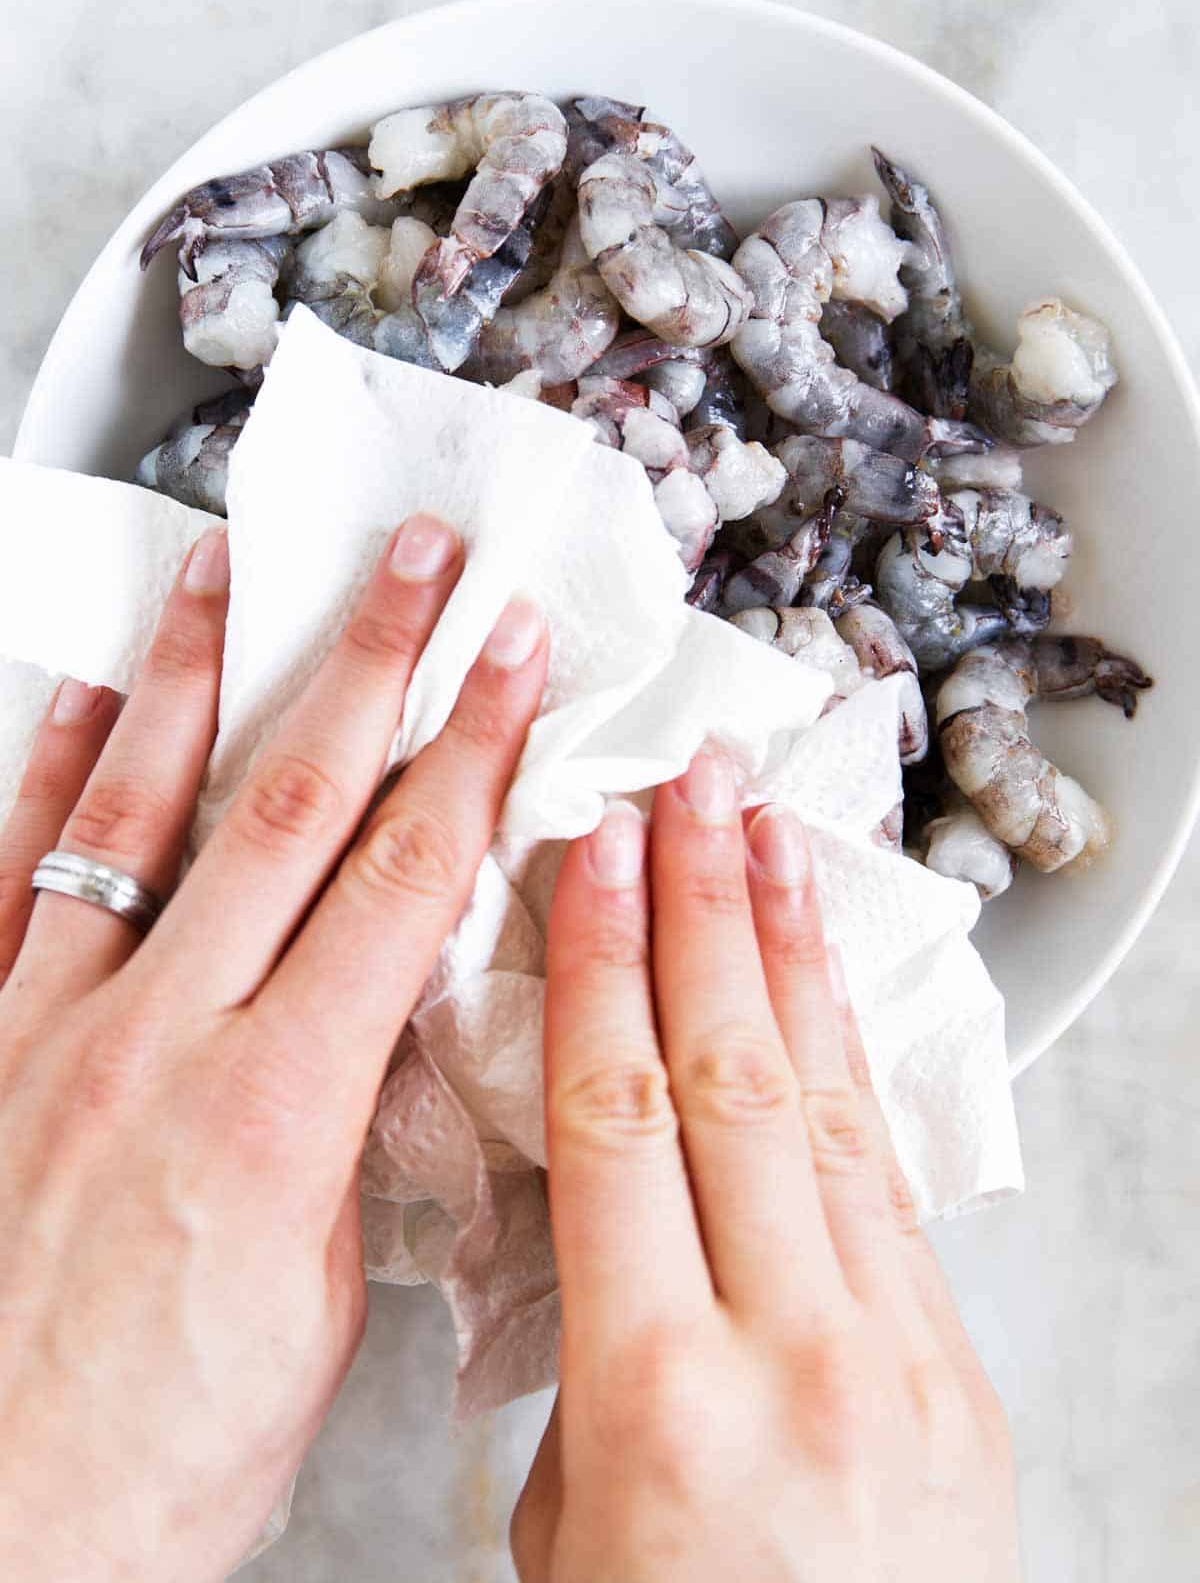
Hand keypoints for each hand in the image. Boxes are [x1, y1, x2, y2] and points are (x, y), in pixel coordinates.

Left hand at [0, 516, 546, 1581]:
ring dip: (196, 675)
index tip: (513, 656)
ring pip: (132, 809)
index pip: (402, 881)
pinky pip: (7, 879)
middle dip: (368, 661)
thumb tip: (376, 1031)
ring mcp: (42, 1024)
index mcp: (275, 1108)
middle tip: (415, 558)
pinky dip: (44, 776)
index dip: (470, 750)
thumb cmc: (152, 1459)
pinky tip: (82, 698)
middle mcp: (158, 1036)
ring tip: (226, 566)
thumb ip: (347, 1141)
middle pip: (290, 805)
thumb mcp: (314, 1309)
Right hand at [513, 750, 1021, 1581]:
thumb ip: (580, 1373)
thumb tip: (598, 1243)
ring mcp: (894, 1357)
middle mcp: (789, 1353)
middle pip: (729, 1077)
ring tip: (767, 841)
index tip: (596, 857)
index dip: (604, 970)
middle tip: (690, 790)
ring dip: (791, 956)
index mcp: (658, 1401)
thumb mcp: (564, 1543)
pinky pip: (887, 1182)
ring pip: (824, 1106)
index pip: (619, 1123)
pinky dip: (849, 1067)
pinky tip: (827, 993)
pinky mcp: (959, 1374)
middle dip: (704, 911)